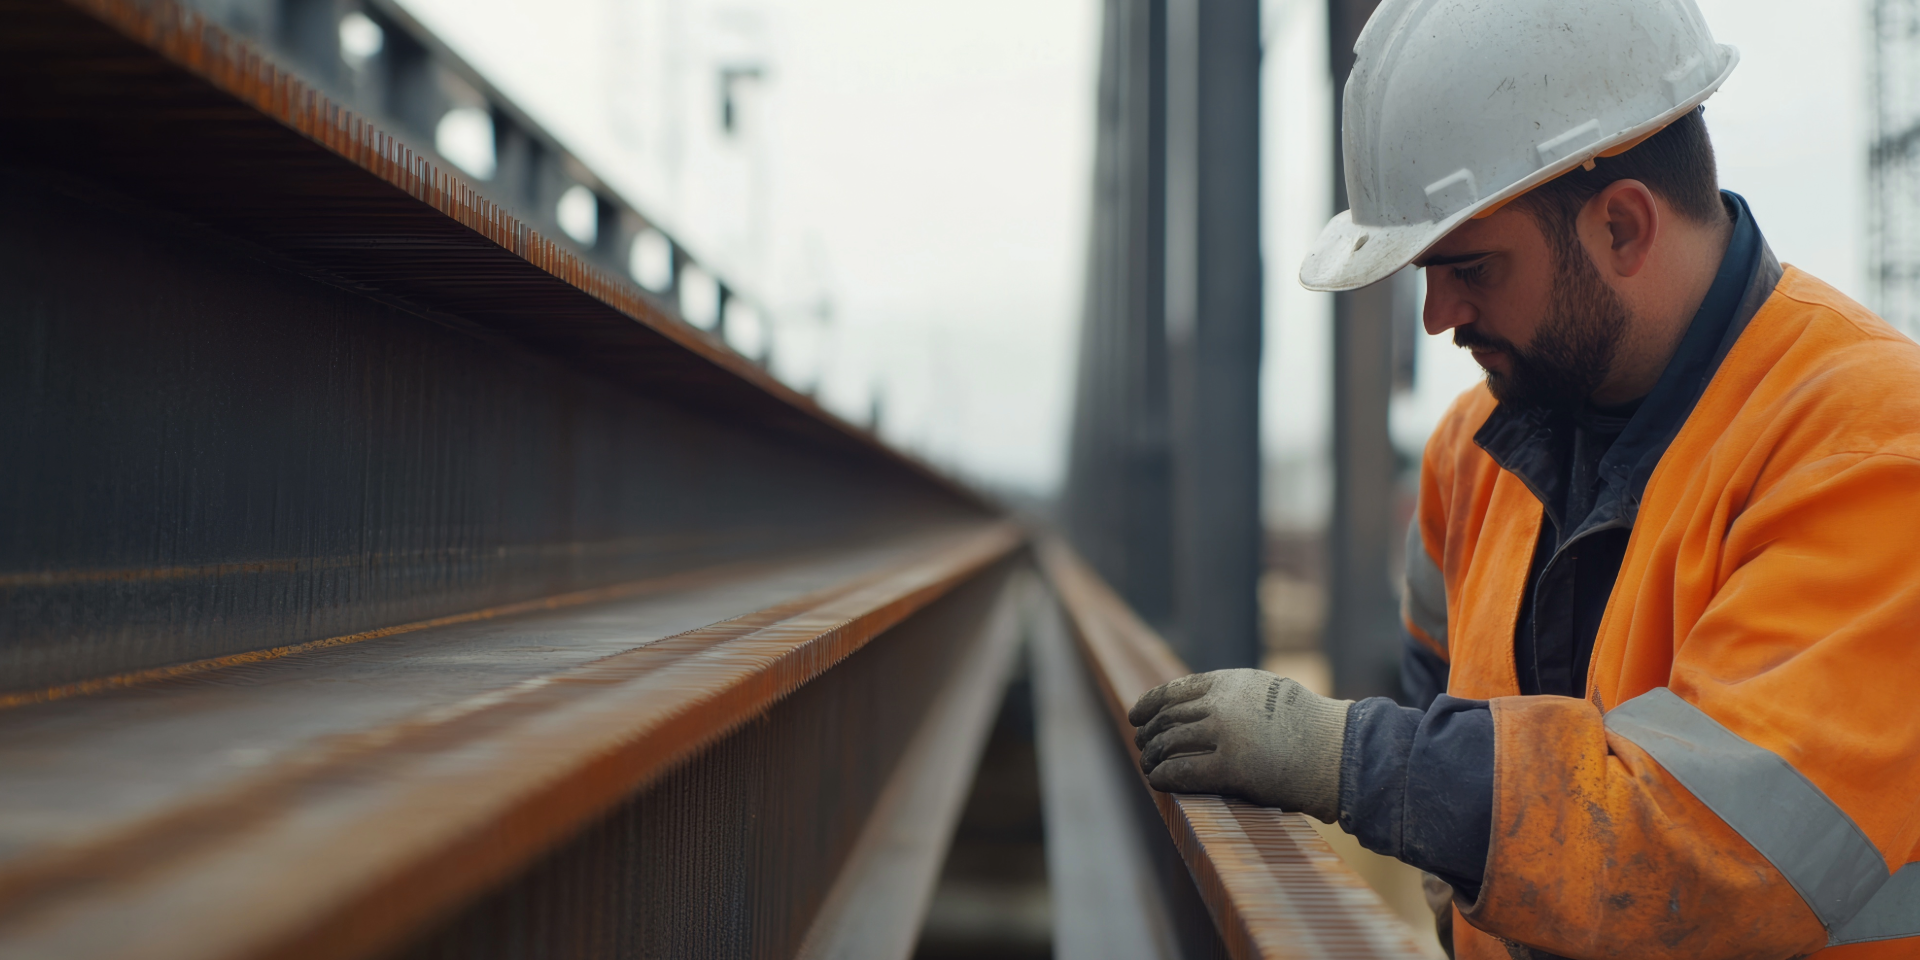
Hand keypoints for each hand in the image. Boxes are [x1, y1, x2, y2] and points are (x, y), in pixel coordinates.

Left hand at [1127, 668, 1350, 822]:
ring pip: (1170, 743)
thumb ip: (1235, 696)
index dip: (1149, 704)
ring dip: (1153, 756)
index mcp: (1231, 681)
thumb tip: (1199, 706)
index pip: (1175, 690)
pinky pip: (1182, 771)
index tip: (1136, 716)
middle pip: (1168, 718)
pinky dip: (1164, 776)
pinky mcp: (1231, 767)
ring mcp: (1225, 733)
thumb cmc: (1308, 727)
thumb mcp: (1269, 693)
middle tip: (1141, 746)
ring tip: (1148, 766)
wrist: (1338, 751)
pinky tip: (1158, 781)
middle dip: (1148, 733)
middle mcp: (1223, 703)